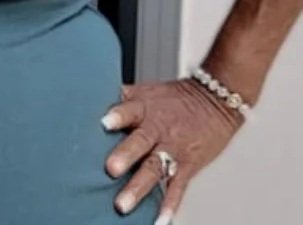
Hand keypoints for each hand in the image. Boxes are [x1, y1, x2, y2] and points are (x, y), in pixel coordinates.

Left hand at [102, 77, 242, 222]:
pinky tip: (160, 220)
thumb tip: (87, 98)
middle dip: (126, 155)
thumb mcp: (147, 91)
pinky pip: (177, 187)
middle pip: (140, 141)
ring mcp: (172, 148)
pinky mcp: (187, 165)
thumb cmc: (174, 98)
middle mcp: (157, 128)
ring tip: (122, 204)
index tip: (103, 123)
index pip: (129, 109)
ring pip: (154, 169)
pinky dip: (169, 205)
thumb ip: (122, 98)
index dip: (117, 115)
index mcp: (144, 107)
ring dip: (138, 187)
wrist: (215, 99)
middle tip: (111, 168)